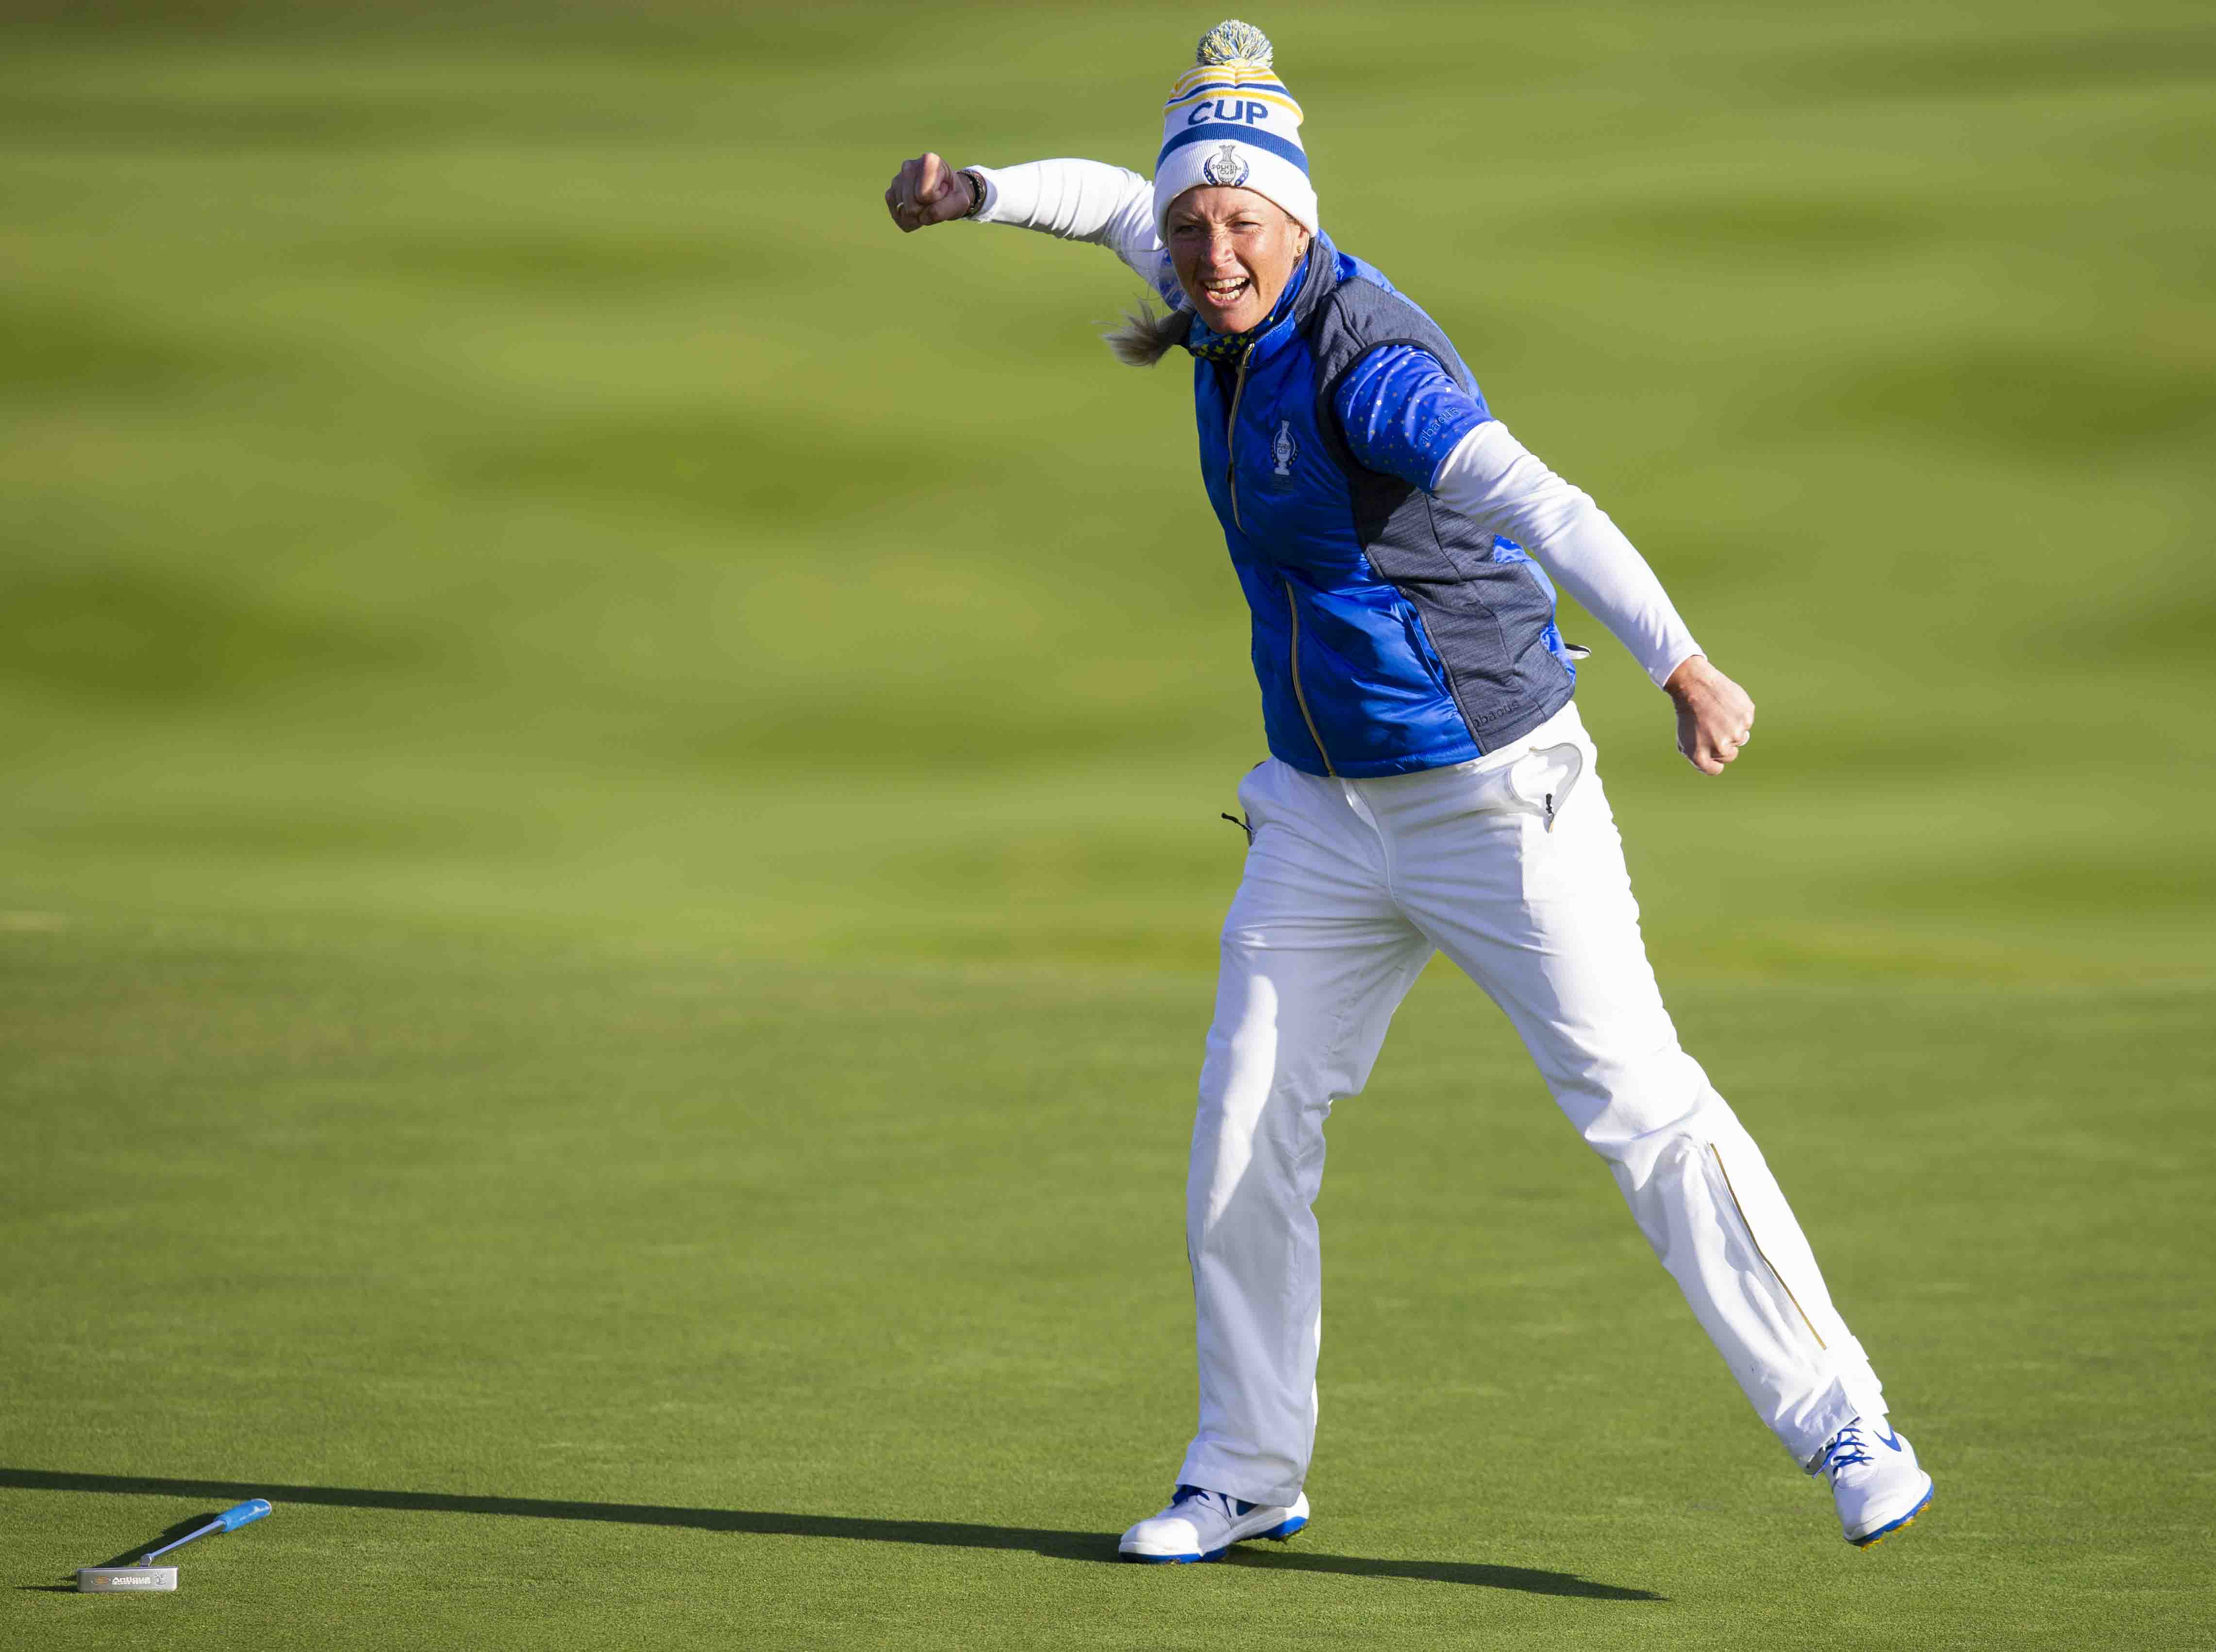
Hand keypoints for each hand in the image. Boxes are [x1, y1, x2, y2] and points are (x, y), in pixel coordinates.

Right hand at [885, 152, 975, 232]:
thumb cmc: (953, 194)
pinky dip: (909, 220)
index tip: (944, 190)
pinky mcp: (890, 192)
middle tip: (934, 200)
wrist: (945, 192)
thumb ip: (945, 209)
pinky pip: (897, 215)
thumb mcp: (960, 202)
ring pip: (904, 212)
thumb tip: (922, 217)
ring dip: (919, 216)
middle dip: (926, 210)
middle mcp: (909, 166)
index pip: (926, 195)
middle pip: (913, 206)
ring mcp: (897, 179)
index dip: (938, 200)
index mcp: (929, 161)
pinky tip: (917, 211)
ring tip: (926, 204)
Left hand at [1664, 655, 1755, 775]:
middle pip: (1730, 755)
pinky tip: (1726, 705)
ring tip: (1718, 713)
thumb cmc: (1688, 713)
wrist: (1694, 685)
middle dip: (1723, 744)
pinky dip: (1739, 715)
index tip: (1711, 749)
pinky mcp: (1746, 717)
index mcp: (1700, 755)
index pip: (1715, 769)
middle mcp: (1720, 747)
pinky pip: (1746, 722)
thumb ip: (1701, 755)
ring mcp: (1735, 732)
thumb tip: (1717, 764)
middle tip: (1712, 727)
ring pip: (1740, 738)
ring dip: (1732, 728)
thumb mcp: (1684, 739)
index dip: (1714, 760)